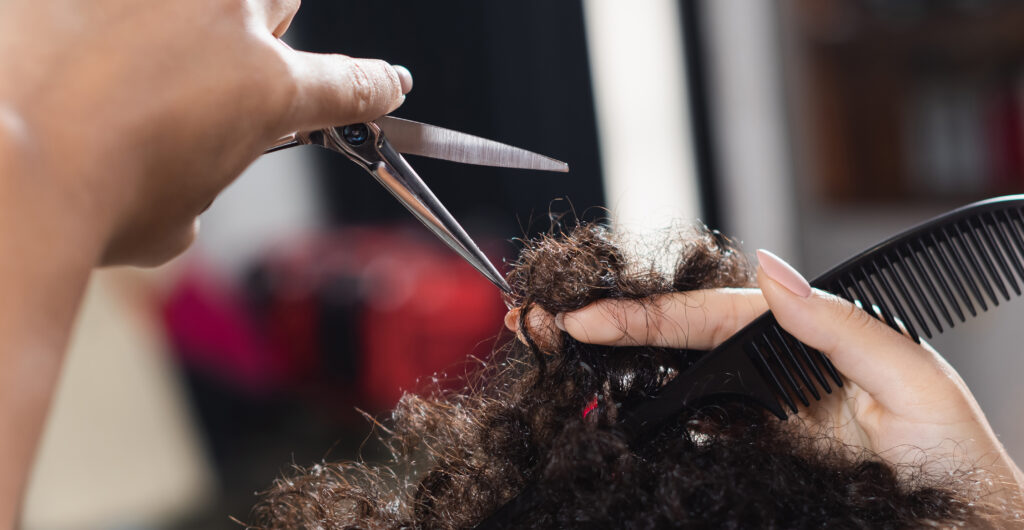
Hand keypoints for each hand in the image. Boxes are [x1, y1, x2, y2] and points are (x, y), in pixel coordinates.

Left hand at [0, 0, 411, 265]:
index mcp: (266, 90)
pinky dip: (92, 26)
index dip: (374, 87)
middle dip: (261, 28)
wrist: (4, 168)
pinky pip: (104, 6)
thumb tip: (175, 170)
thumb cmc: (88, 207)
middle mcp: (226, 17)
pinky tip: (68, 55)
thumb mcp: (172, 219)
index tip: (387, 85)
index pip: (349, 84)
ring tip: (134, 60)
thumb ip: (197, 180)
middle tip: (221, 61)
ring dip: (180, 22)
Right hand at [508, 250, 1023, 504]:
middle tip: (549, 325)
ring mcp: (755, 420)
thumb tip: (771, 270)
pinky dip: (640, 427)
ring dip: (614, 373)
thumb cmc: (952, 458)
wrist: (961, 529)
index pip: (708, 316)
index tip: (591, 318)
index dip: (646, 315)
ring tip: (558, 359)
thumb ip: (841, 324)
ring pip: (671, 387)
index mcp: (802, 339)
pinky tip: (605, 417)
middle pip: (676, 343)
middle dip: (610, 331)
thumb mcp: (910, 380)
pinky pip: (685, 440)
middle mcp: (771, 373)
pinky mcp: (744, 462)